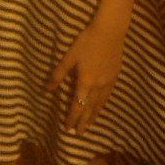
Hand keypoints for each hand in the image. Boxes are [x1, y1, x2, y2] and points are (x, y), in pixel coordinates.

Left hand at [48, 19, 125, 134]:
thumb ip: (59, 75)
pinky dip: (103, 103)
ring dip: (94, 115)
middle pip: (90, 108)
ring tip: (90, 124)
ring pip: (101, 103)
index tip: (67, 128)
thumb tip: (48, 90)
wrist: (110, 30)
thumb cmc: (87, 41)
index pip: (77, 106)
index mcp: (85, 82)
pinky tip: (102, 105)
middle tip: (79, 134)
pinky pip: (108, 94)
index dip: (72, 118)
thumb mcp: (69, 57)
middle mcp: (98, 85)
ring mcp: (108, 80)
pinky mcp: (115, 74)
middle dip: (84, 122)